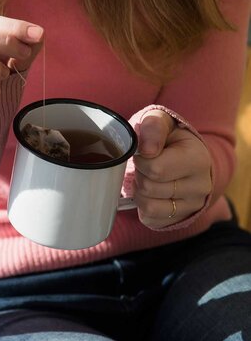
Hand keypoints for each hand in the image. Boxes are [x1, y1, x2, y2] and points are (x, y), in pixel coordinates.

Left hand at [133, 110, 211, 228]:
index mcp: (198, 159)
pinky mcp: (180, 219)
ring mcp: (193, 206)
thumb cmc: (167, 137)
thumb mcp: (160, 121)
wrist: (181, 155)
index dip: (140, 159)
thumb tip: (147, 150)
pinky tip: (151, 192)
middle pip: (149, 187)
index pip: (155, 168)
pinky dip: (142, 206)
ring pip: (148, 205)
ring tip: (148, 177)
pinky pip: (149, 218)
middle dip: (139, 174)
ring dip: (139, 190)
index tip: (145, 152)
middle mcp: (201, 186)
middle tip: (145, 165)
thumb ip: (152, 126)